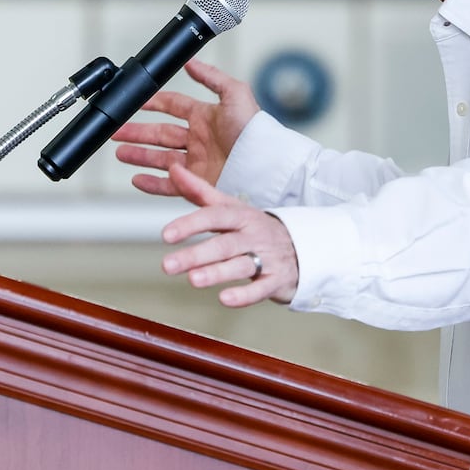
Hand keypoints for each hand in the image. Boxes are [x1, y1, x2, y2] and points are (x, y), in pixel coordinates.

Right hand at [112, 59, 259, 195]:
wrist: (263, 165)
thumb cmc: (255, 130)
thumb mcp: (235, 94)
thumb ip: (211, 76)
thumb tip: (191, 61)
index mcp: (206, 117)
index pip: (173, 106)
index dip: (154, 103)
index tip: (136, 102)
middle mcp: (199, 139)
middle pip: (160, 134)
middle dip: (137, 132)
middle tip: (117, 131)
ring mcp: (197, 162)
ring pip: (159, 158)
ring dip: (138, 155)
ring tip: (120, 153)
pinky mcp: (197, 183)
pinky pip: (168, 184)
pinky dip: (151, 183)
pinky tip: (136, 178)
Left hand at [159, 165, 299, 306]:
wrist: (302, 246)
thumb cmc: (257, 228)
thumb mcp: (230, 206)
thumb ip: (200, 191)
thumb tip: (174, 170)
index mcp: (241, 216)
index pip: (215, 216)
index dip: (190, 224)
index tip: (167, 234)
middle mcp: (253, 236)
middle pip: (223, 244)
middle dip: (195, 254)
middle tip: (168, 265)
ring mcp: (266, 259)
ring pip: (241, 265)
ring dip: (216, 272)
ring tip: (193, 279)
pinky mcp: (276, 281)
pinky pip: (261, 289)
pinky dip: (244, 295)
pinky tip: (226, 299)